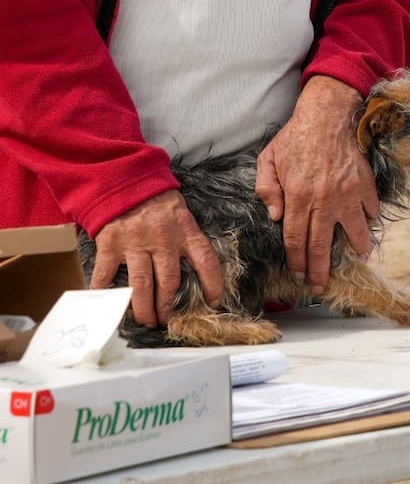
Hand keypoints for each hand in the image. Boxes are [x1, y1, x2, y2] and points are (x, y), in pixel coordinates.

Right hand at [89, 190, 222, 326]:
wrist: (124, 179)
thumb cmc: (157, 198)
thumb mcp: (181, 213)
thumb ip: (188, 238)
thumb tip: (198, 269)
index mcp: (185, 231)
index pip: (206, 261)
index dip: (213, 285)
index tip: (213, 303)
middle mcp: (162, 240)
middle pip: (170, 283)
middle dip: (170, 308)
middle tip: (168, 321)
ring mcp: (135, 243)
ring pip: (141, 286)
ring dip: (144, 309)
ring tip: (147, 322)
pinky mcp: (110, 244)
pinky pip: (106, 275)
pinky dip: (104, 294)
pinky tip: (107, 307)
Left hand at [255, 75, 375, 294]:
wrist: (327, 116)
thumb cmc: (295, 138)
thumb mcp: (268, 160)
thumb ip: (267, 190)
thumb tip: (275, 218)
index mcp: (298, 196)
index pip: (296, 239)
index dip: (297, 262)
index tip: (299, 275)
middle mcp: (324, 199)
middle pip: (321, 244)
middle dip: (320, 270)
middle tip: (320, 287)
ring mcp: (348, 193)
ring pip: (354, 232)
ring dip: (355, 250)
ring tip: (355, 261)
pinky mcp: (364, 184)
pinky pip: (371, 210)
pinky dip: (369, 221)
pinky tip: (366, 228)